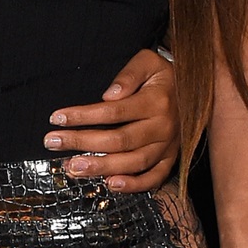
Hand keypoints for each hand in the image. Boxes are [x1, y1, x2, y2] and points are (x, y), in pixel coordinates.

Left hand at [43, 47, 177, 192]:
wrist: (194, 88)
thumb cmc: (162, 74)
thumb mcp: (147, 61)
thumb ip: (128, 75)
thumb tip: (108, 95)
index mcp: (156, 101)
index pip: (113, 112)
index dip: (83, 116)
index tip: (57, 118)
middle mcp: (163, 127)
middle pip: (119, 140)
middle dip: (82, 142)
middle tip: (53, 143)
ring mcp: (168, 146)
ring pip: (134, 162)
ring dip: (101, 167)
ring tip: (73, 167)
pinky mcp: (171, 159)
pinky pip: (154, 178)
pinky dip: (134, 185)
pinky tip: (110, 185)